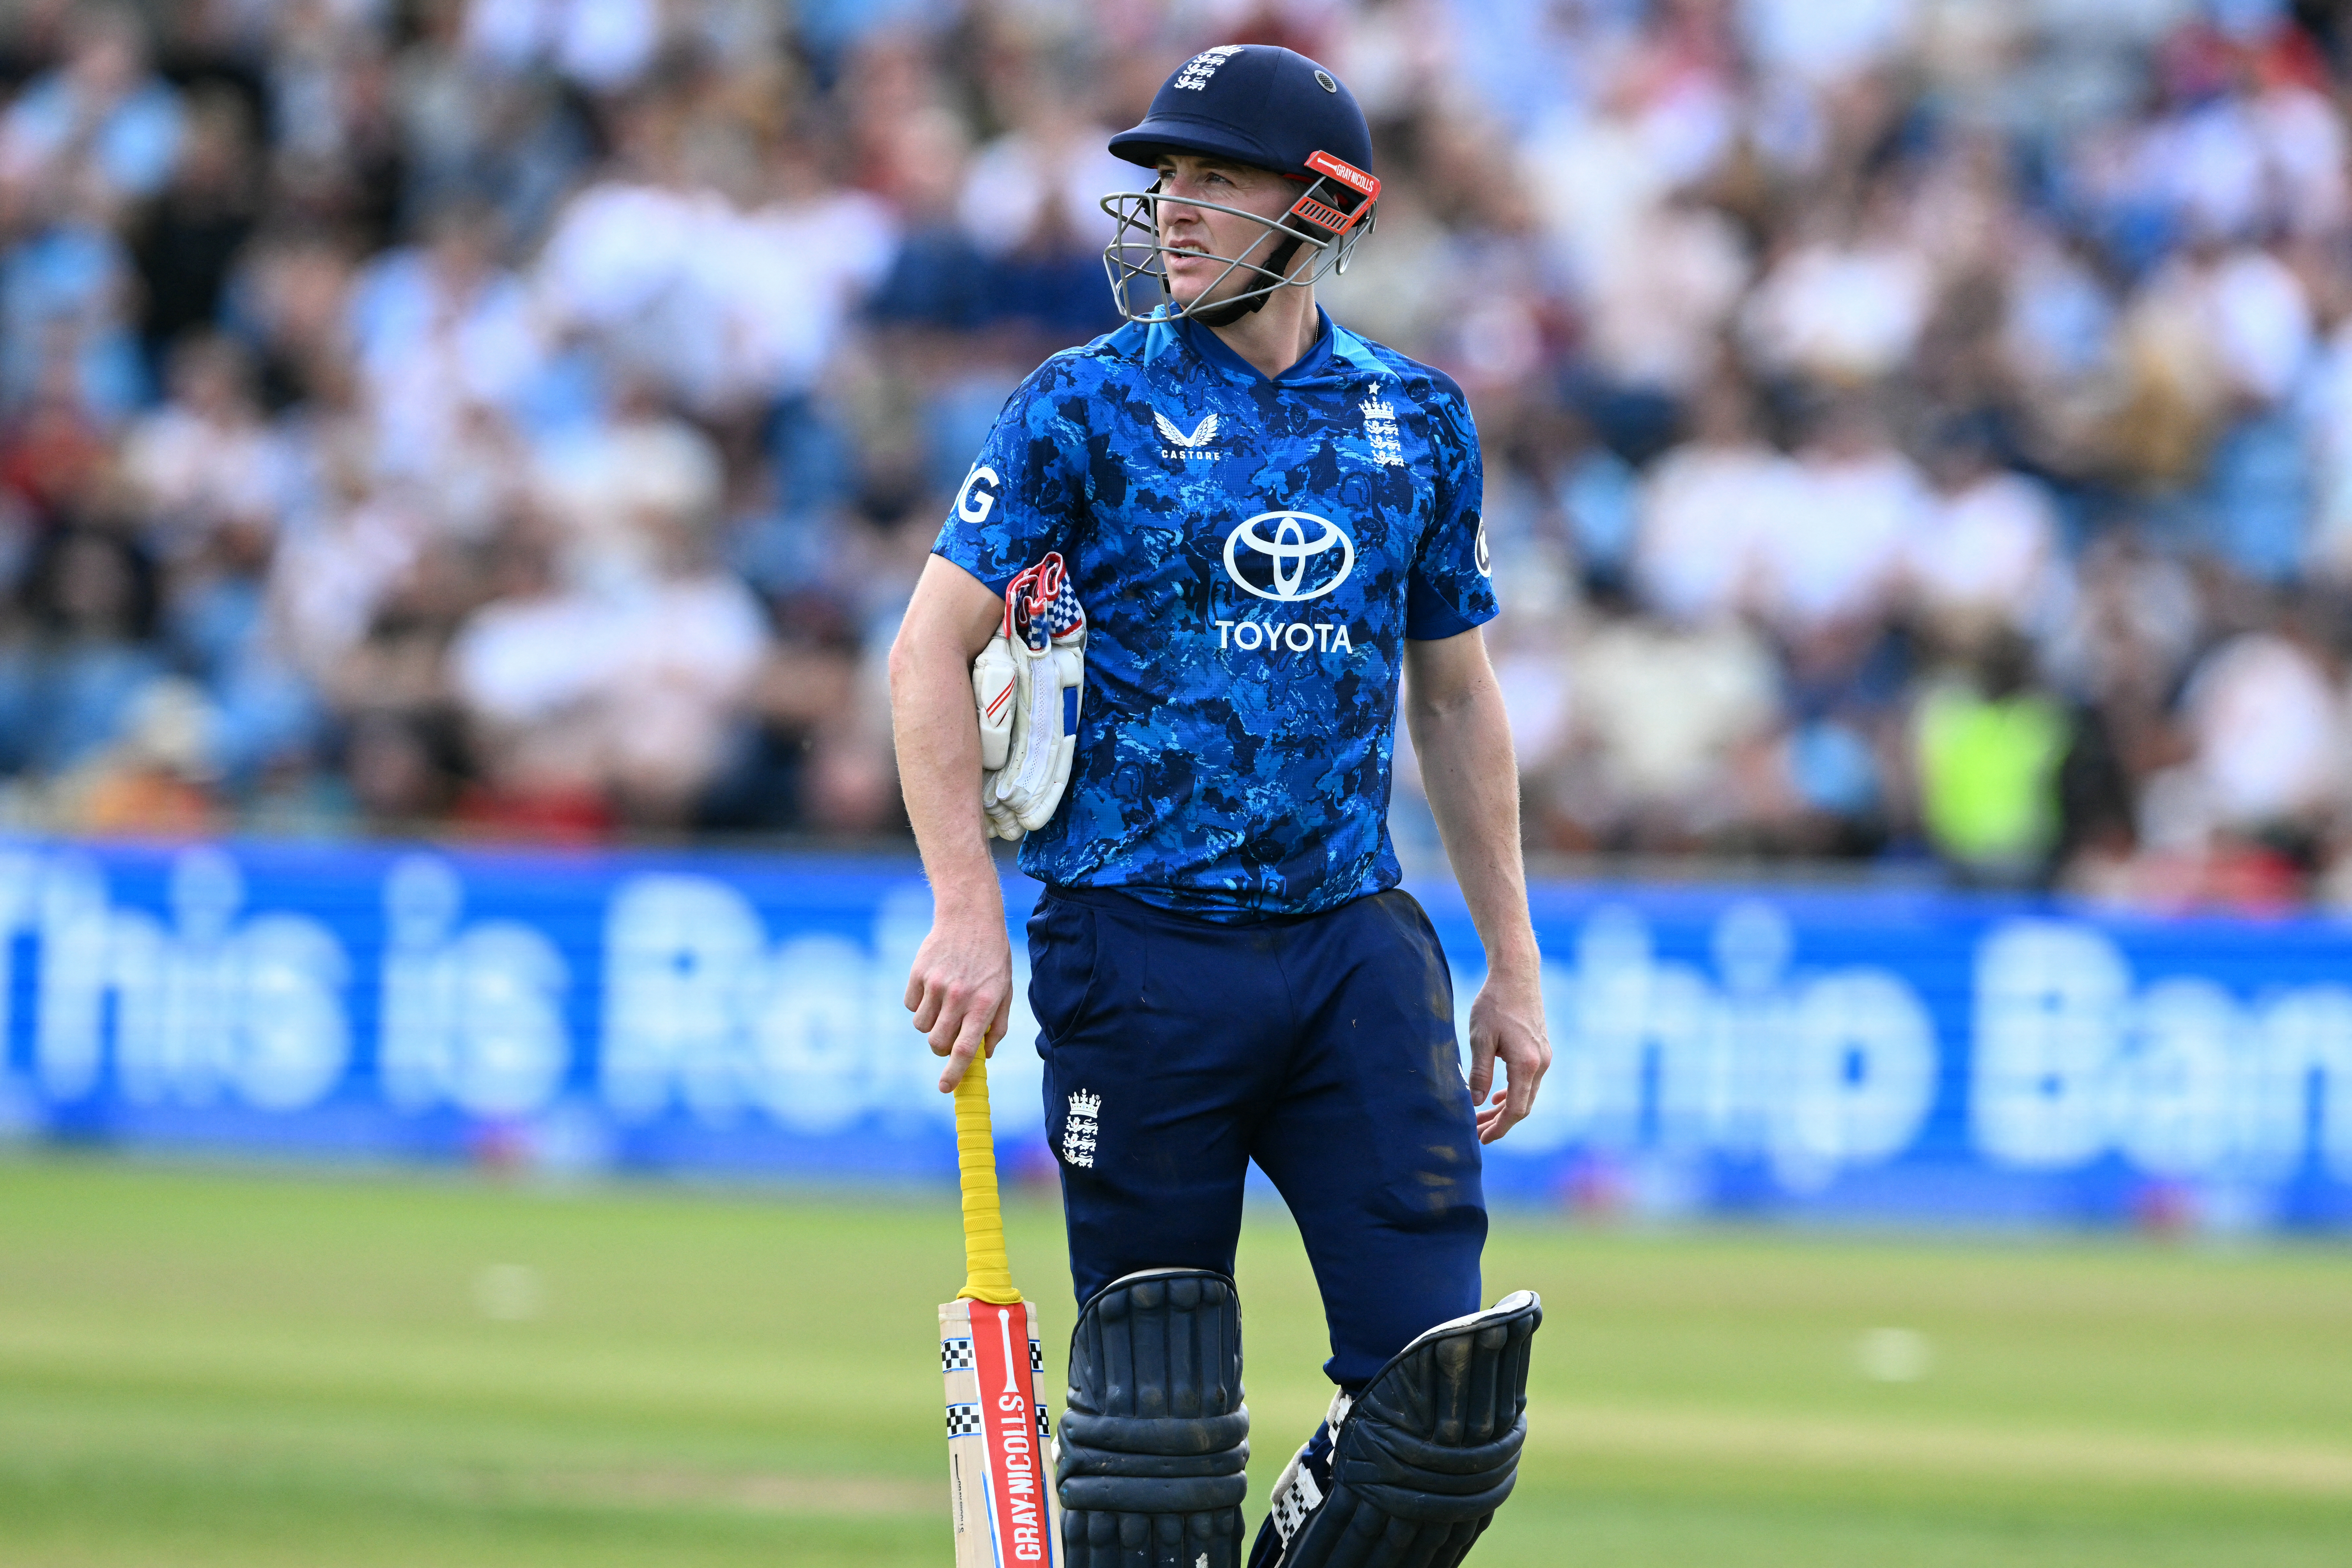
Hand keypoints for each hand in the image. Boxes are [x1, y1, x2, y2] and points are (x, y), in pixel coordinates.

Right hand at [904, 907, 1012, 1091]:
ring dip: (930, 1024)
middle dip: (941, 1048)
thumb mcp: (1005, 991)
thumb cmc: (992, 958)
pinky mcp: (918, 973)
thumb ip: (997, 1026)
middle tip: (949, 1036)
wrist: (970, 917)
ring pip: (921, 1026)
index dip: (954, 1073)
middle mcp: (959, 996)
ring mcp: (936, 984)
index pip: (965, 1049)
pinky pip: (910, 1005)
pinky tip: (933, 986)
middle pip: (937, 1043)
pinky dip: (919, 1004)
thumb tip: (985, 1056)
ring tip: (944, 1003)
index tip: (945, 1088)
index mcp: (984, 1004)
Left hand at [1466, 964, 1547, 1143]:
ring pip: (1526, 1094)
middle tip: (1477, 1133)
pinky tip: (1497, 1096)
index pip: (1516, 1109)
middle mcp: (1541, 1064)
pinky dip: (1513, 1092)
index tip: (1482, 1139)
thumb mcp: (1480, 1039)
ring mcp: (1544, 1056)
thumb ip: (1479, 1073)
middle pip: (1523, 1106)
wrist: (1516, 975)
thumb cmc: (1494, 1004)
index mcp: (1527, 1064)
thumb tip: (1476, 1103)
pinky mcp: (1541, 1049)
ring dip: (1505, 1108)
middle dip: (1500, 1123)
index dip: (1500, 1128)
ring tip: (1482, 1117)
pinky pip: (1529, 1081)